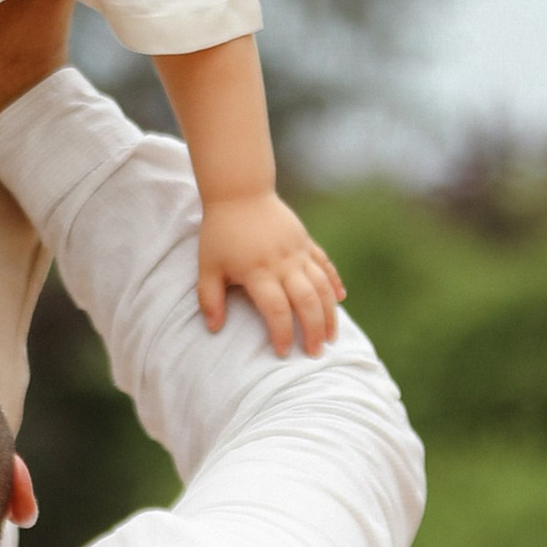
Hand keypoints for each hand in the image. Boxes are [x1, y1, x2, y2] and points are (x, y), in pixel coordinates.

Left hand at [199, 188, 345, 353]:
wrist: (239, 192)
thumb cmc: (219, 233)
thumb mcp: (207, 267)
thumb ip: (210, 299)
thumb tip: (214, 328)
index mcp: (258, 272)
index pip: (276, 309)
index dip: (282, 333)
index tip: (283, 353)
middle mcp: (283, 263)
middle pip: (307, 301)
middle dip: (313, 330)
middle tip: (315, 353)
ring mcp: (298, 251)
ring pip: (322, 286)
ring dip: (330, 313)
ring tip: (331, 336)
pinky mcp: (305, 241)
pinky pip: (325, 265)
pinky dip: (334, 282)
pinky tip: (340, 299)